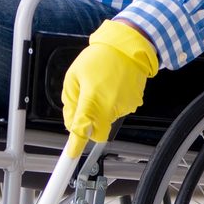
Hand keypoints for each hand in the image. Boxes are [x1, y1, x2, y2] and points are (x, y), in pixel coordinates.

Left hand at [61, 19, 158, 155]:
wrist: (128, 48)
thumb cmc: (100, 58)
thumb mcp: (74, 76)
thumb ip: (70, 103)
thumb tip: (70, 122)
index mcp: (92, 99)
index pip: (82, 130)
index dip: (75, 146)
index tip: (71, 155)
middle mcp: (109, 106)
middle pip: (96, 131)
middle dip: (90, 124)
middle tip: (86, 104)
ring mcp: (123, 107)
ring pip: (107, 121)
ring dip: (101, 110)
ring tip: (101, 87)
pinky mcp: (133, 105)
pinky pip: (117, 112)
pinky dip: (112, 104)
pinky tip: (112, 87)